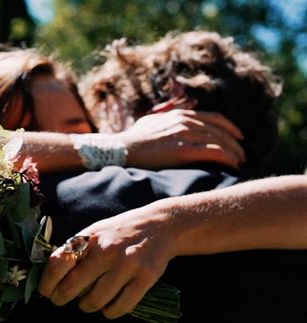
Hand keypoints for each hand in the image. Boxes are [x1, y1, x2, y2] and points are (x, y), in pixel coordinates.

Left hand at [37, 206, 178, 317]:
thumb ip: (75, 250)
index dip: (47, 282)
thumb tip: (51, 277)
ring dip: (87, 306)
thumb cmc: (120, 232)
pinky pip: (120, 307)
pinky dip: (111, 312)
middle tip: (62, 301)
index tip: (46, 292)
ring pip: (95, 301)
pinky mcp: (145, 277)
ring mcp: (127, 264)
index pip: (58, 263)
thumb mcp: (95, 232)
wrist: (161, 225)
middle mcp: (106, 251)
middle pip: (72, 287)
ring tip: (88, 302)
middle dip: (62, 299)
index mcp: (90, 238)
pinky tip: (109, 306)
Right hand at [115, 109, 244, 169]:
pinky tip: (232, 166)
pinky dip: (227, 159)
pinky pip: (214, 152)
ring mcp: (185, 135)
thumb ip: (163, 118)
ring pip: (220, 141)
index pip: (213, 118)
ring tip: (240, 162)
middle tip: (242, 153)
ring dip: (234, 152)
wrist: (121, 150)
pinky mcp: (184, 150)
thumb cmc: (132, 140)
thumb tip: (167, 117)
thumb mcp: (150, 121)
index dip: (228, 127)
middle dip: (235, 142)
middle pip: (220, 130)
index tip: (237, 137)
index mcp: (179, 114)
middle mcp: (185, 121)